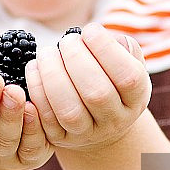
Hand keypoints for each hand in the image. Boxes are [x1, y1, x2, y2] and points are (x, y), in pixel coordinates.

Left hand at [25, 22, 150, 152]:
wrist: (98, 122)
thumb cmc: (110, 79)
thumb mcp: (125, 64)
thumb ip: (120, 47)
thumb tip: (98, 35)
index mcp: (136, 99)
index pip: (128, 77)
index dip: (106, 50)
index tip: (90, 29)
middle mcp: (114, 120)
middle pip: (97, 94)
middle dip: (76, 59)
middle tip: (66, 40)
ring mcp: (87, 134)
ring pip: (69, 110)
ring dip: (52, 75)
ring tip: (47, 52)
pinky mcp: (60, 139)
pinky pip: (46, 118)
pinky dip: (37, 90)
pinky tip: (34, 68)